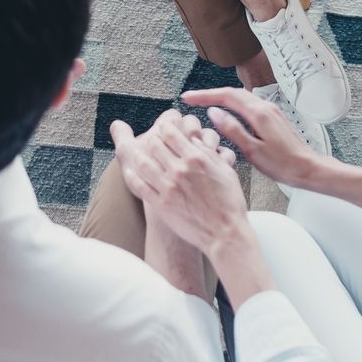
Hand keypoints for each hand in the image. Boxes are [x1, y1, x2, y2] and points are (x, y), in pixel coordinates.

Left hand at [110, 109, 248, 255]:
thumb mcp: (225, 170)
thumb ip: (208, 153)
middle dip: (152, 138)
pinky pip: (139, 185)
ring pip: (143, 162)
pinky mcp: (161, 204)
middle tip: (151, 139)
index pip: (171, 132)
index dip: (164, 126)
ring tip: (138, 153)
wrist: (224, 234)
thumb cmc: (229, 203)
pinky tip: (132, 172)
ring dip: (139, 155)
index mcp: (196, 158)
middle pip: (154, 144)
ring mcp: (168, 187)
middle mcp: (180, 170)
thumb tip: (193, 139)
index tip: (163, 127)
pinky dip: (132, 176)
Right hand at [182, 87, 330, 192]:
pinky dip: (233, 105)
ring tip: (204, 104)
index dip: (205, 96)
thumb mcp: (253, 150)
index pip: (226, 96)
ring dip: (222, 98)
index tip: (188, 97)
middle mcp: (265, 107)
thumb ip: (232, 129)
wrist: (308, 168)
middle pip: (233, 93)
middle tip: (191, 99)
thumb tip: (214, 112)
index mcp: (259, 113)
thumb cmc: (283, 165)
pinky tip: (227, 113)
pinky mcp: (273, 118)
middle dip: (210, 94)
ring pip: (241, 98)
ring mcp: (270, 111)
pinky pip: (249, 105)